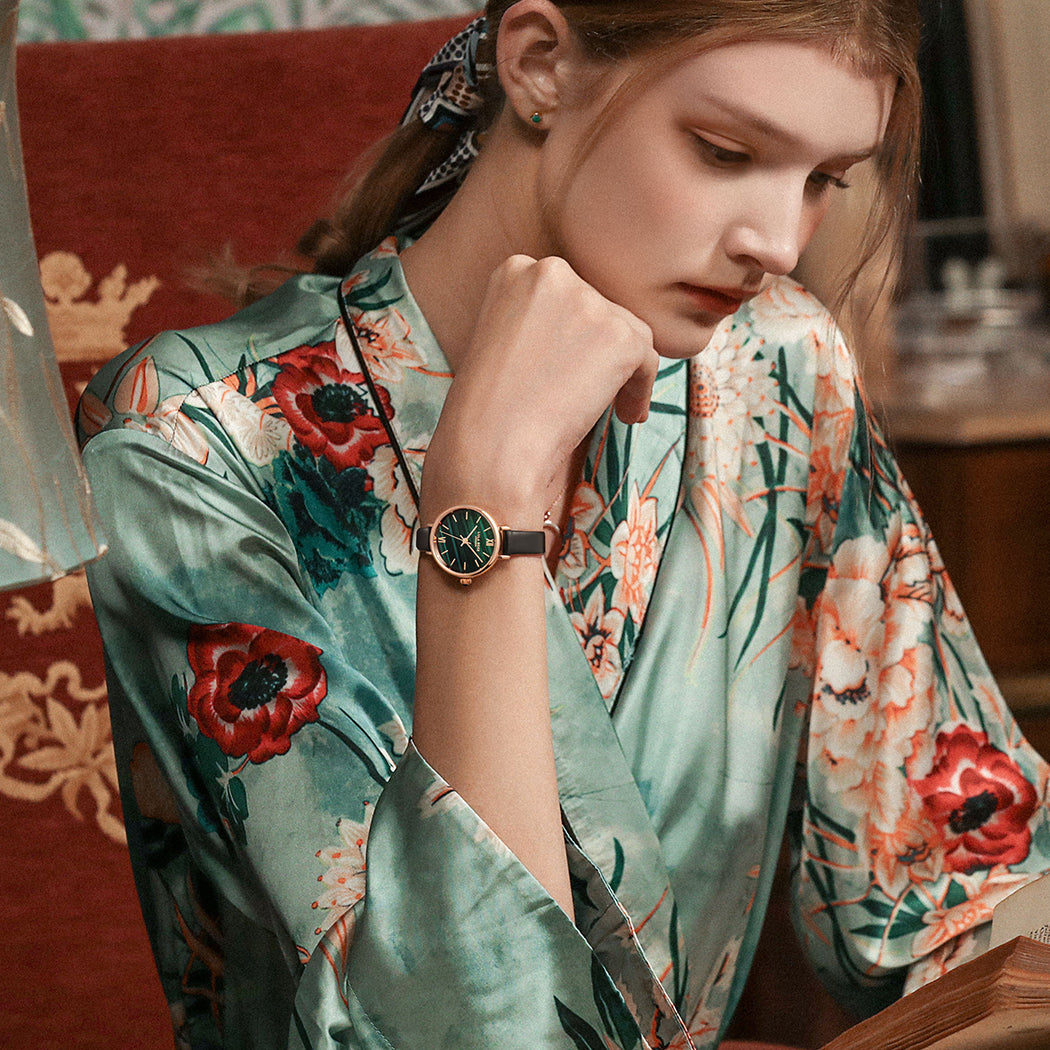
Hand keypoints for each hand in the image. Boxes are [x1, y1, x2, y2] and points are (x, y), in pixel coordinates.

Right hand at [422, 255, 658, 519]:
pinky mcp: (621, 334)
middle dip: (598, 349)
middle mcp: (552, 272)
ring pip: (627, 333)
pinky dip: (640, 390)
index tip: (566, 367)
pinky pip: (647, 359)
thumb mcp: (500, 342)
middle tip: (584, 392)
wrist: (489, 446)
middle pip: (599, 308)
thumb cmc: (485, 411)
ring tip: (601, 410)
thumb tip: (587, 336)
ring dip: (620, 371)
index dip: (572, 333)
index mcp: (516, 270)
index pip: (566, 292)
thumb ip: (539, 323)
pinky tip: (623, 417)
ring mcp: (589, 301)